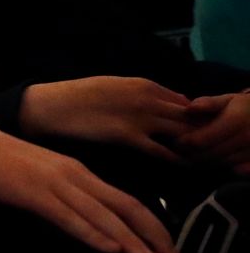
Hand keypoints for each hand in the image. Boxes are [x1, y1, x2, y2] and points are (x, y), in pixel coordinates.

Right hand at [0, 120, 177, 252]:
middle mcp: (75, 175)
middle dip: (154, 236)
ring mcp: (55, 183)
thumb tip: (78, 219)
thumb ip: (60, 195)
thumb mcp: (36, 178)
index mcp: (78, 172)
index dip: (153, 226)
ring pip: (102, 214)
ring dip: (130, 240)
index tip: (167, 250)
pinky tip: (110, 249)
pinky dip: (92, 233)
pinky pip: (69, 216)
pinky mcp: (33, 193)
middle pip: (127, 207)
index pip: (127, 201)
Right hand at [18, 76, 191, 160]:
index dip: (195, 120)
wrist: (51, 106)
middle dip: (199, 134)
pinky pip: (161, 150)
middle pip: (189, 117)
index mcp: (145, 84)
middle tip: (202, 152)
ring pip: (181, 132)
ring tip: (195, 162)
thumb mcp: (115, 85)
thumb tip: (161, 107)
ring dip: (192, 148)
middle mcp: (148, 98)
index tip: (195, 134)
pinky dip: (176, 159)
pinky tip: (181, 168)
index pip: (186, 101)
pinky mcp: (127, 136)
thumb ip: (140, 94)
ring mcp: (139, 116)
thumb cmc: (78, 97)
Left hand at [177, 91, 249, 172]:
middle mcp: (247, 137)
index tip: (178, 141)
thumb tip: (190, 108)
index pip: (203, 140)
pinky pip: (235, 170)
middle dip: (192, 155)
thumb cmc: (243, 107)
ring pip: (220, 163)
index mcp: (237, 120)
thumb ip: (209, 103)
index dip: (186, 143)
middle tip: (181, 151)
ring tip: (193, 154)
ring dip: (204, 162)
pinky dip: (219, 166)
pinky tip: (210, 161)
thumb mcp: (228, 100)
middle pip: (210, 155)